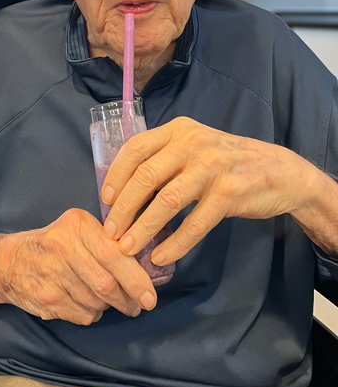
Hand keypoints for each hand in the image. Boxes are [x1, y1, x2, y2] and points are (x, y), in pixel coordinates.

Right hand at [0, 208, 156, 324]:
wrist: (7, 262)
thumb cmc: (52, 243)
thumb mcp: (76, 228)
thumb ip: (106, 240)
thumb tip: (143, 265)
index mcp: (76, 225)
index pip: (113, 255)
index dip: (136, 279)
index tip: (150, 296)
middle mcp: (63, 248)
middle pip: (107, 285)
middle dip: (128, 300)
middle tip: (139, 305)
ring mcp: (53, 277)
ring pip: (97, 303)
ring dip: (110, 307)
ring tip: (110, 300)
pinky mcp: (48, 301)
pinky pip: (84, 315)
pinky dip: (92, 314)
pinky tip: (86, 302)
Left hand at [101, 117, 310, 266]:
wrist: (280, 172)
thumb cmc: (227, 163)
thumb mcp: (194, 147)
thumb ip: (165, 159)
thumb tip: (125, 192)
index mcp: (178, 130)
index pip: (135, 148)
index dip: (116, 175)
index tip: (106, 201)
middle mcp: (193, 143)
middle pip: (146, 177)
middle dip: (123, 209)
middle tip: (111, 233)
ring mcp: (212, 167)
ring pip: (166, 201)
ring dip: (143, 228)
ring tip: (129, 248)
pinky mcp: (230, 193)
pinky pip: (195, 223)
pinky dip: (175, 243)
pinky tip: (162, 256)